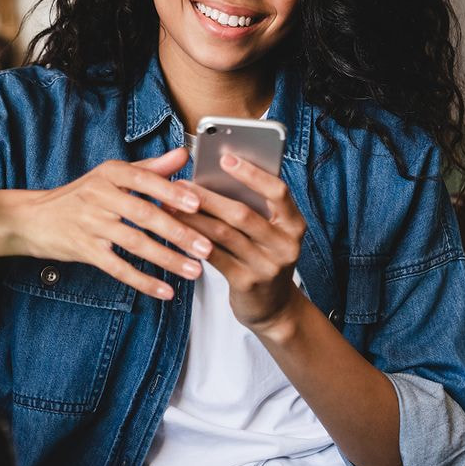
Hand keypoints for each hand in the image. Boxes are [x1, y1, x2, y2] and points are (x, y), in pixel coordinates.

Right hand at [7, 147, 212, 299]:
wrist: (33, 218)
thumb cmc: (80, 196)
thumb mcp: (111, 176)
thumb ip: (150, 167)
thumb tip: (183, 154)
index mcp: (109, 173)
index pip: (144, 180)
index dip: (171, 193)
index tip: (197, 204)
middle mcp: (99, 196)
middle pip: (144, 214)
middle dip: (178, 232)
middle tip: (206, 246)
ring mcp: (90, 224)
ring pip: (134, 243)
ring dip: (167, 259)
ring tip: (193, 270)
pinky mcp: (85, 250)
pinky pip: (118, 268)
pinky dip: (143, 281)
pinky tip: (164, 290)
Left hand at [168, 153, 305, 332]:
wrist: (273, 308)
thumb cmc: (264, 257)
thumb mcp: (270, 232)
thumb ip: (253, 207)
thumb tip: (214, 175)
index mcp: (294, 224)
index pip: (278, 192)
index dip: (252, 174)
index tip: (226, 158)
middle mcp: (285, 245)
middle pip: (242, 213)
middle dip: (207, 196)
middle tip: (180, 184)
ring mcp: (267, 266)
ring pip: (223, 234)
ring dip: (193, 217)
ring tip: (170, 205)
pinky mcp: (247, 283)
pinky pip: (214, 256)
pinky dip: (193, 241)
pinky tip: (176, 230)